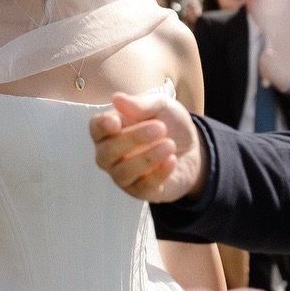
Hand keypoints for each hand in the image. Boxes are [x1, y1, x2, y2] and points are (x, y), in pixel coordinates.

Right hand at [89, 91, 203, 204]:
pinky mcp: (140, 191)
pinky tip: (172, 160)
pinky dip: (158, 173)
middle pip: (108, 152)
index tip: (116, 121)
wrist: (193, 148)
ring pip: (123, 172)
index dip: (102, 126)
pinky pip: (143, 186)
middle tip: (160, 127)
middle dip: (132, 139)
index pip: (96, 129)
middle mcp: (110, 155)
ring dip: (147, 158)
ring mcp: (123, 175)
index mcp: (110, 130)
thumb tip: (116, 99)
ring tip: (170, 145)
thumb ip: (140, 105)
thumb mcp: (160, 107)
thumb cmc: (168, 124)